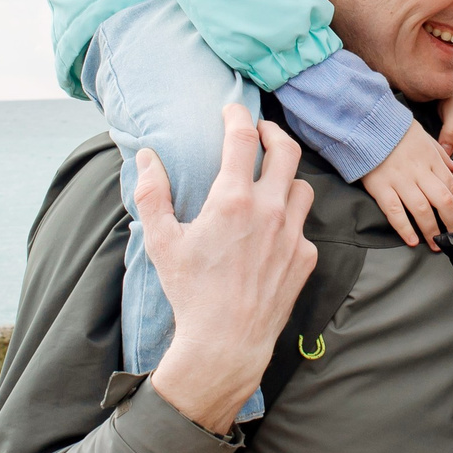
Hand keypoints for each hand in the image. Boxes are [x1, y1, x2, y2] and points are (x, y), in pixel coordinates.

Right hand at [142, 105, 319, 435]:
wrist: (226, 343)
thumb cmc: (190, 292)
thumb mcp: (161, 241)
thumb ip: (152, 193)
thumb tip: (146, 157)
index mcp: (233, 200)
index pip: (243, 138)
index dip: (238, 116)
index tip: (233, 109)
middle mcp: (270, 210)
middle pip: (287, 151)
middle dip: (274, 133)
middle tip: (262, 132)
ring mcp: (293, 234)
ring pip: (302, 187)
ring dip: (287, 177)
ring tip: (271, 180)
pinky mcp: (305, 257)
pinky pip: (303, 226)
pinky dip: (290, 220)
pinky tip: (273, 231)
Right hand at [360, 121, 452, 248]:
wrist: (367, 124)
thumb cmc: (397, 132)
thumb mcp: (425, 138)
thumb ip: (440, 157)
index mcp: (431, 160)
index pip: (452, 187)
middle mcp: (419, 172)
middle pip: (442, 201)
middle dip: (451, 222)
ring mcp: (400, 180)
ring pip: (421, 210)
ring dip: (431, 230)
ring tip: (436, 245)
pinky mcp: (381, 187)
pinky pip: (395, 212)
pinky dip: (404, 228)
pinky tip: (412, 241)